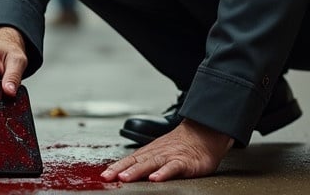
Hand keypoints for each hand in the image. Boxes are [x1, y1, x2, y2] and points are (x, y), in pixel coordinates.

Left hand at [101, 119, 232, 182]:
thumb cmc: (182, 145)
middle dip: (121, 170)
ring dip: (137, 171)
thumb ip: (146, 161)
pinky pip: (173, 167)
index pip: (129, 160)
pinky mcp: (185, 162)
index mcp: (150, 152)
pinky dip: (164, 173)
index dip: (116, 167)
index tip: (104, 176)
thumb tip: (127, 172)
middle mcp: (158, 153)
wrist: (205, 132)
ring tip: (126, 178)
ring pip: (151, 163)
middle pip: (136, 162)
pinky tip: (155, 178)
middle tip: (109, 177)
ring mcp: (170, 157)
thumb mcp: (161, 151)